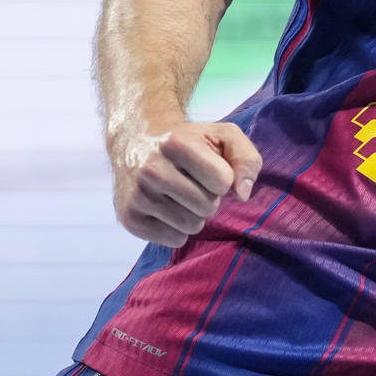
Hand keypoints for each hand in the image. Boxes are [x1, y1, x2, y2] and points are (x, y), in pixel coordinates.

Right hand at [111, 118, 261, 247]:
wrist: (137, 142)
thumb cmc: (190, 141)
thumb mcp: (224, 136)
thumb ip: (247, 159)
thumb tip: (242, 194)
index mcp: (175, 143)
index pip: (223, 181)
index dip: (224, 178)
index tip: (210, 167)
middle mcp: (151, 169)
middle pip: (207, 206)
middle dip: (209, 197)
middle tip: (194, 183)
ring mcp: (137, 195)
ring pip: (191, 226)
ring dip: (195, 215)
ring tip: (181, 195)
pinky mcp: (129, 219)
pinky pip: (174, 240)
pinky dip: (178, 229)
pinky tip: (167, 208)